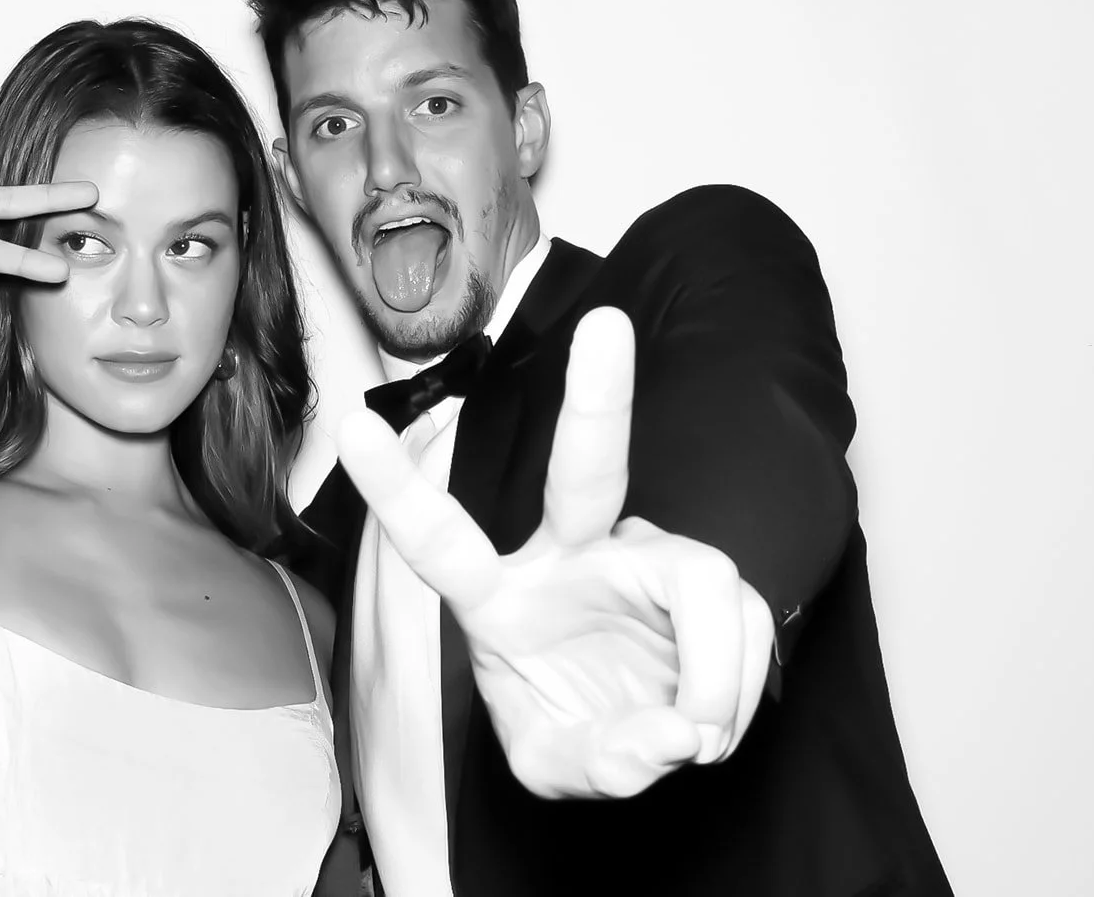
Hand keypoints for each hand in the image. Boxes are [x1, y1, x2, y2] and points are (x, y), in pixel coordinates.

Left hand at [336, 306, 776, 798]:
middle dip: (596, 400)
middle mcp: (570, 555)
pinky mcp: (702, 575)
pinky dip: (736, 689)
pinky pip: (742, 614)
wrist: (639, 735)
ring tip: (694, 738)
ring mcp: (642, 557)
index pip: (439, 541)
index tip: (352, 427)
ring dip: (713, 677)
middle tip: (606, 328)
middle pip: (586, 471)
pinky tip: (710, 724)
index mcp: (499, 596)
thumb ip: (597, 761)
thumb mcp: (556, 766)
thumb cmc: (573, 728)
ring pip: (701, 579)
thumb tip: (668, 734)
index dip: (396, 488)